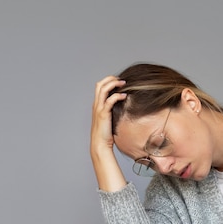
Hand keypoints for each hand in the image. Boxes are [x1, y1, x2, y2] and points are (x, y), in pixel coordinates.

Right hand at [90, 76, 127, 191]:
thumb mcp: (110, 120)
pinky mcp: (103, 114)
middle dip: (110, 78)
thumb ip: (114, 112)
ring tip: (124, 83)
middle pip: (99, 84)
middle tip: (122, 80)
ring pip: (103, 89)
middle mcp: (96, 105)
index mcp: (97, 105)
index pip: (100, 86)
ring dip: (113, 84)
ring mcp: (99, 109)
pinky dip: (117, 96)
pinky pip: (109, 100)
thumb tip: (125, 107)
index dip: (108, 81)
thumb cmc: (106, 134)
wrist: (100, 144)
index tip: (119, 81)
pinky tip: (124, 96)